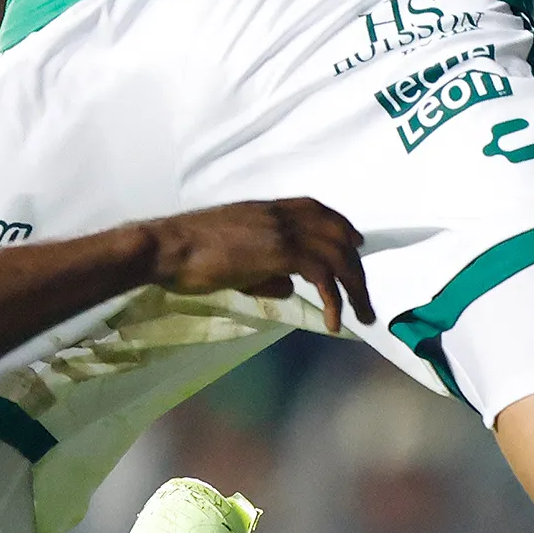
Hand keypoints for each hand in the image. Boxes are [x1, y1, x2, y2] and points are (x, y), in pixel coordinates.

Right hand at [140, 197, 374, 327]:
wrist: (168, 247)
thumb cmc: (188, 254)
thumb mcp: (233, 259)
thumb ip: (264, 271)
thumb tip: (288, 287)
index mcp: (268, 209)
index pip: (316, 209)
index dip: (340, 226)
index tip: (356, 243)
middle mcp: (282, 215)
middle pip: (336, 235)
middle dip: (356, 266)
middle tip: (364, 295)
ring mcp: (284, 231)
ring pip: (337, 256)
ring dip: (355, 288)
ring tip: (363, 315)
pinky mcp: (281, 253)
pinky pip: (322, 277)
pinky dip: (334, 301)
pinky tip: (334, 323)